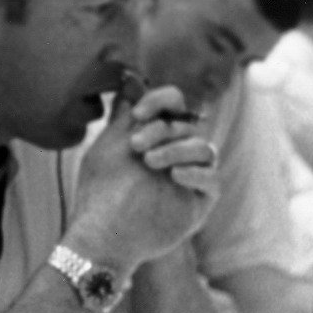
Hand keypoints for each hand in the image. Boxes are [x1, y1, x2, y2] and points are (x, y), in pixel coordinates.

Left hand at [70, 85, 218, 273]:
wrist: (102, 234)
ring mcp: (190, 176)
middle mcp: (176, 152)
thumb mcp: (109, 147)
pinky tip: (174, 175)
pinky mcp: (200, 201)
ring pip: (203, 148)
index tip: (141, 112)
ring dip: (178, 149)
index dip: (163, 100)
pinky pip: (212, 179)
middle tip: (137, 146)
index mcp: (156, 135)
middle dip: (163, 130)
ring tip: (151, 162)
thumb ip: (124, 115)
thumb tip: (128, 78)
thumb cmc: (100, 191)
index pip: (174, 104)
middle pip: (187, 125)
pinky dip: (196, 172)